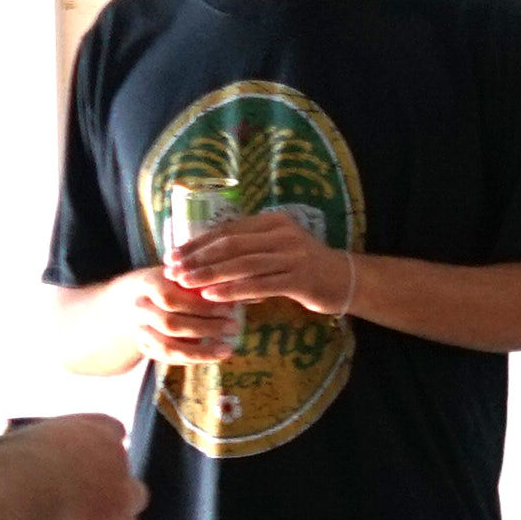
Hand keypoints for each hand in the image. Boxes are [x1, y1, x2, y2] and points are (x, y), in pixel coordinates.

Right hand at [2, 414, 146, 519]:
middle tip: (83, 499)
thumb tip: (13, 452)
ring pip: (136, 498)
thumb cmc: (6, 465)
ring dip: (119, 510)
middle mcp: (112, 452)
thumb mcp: (20, 441)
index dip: (104, 449)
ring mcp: (120, 485)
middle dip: (109, 482)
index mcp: (90, 428)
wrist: (18, 490)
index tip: (89, 463)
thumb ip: (31, 445)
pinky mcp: (117, 516)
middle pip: (123, 467)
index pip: (113, 430)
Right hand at [117, 266, 247, 362]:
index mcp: (148, 283)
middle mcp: (139, 308)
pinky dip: (192, 359)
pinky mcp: (144, 347)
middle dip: (206, 327)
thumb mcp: (186, 274)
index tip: (231, 307)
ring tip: (228, 350)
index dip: (201, 306)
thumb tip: (253, 292)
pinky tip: (214, 356)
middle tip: (235, 327)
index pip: (172, 298)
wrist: (135, 297)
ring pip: (167, 347)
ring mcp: (139, 330)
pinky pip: (168, 359)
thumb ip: (211, 282)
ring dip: (200, 351)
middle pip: (171, 324)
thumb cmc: (172, 281)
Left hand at [164, 210, 354, 317]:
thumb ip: (247, 251)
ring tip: (187, 283)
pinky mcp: (301, 278)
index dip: (197, 242)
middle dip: (198, 258)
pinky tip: (214, 297)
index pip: (227, 230)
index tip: (173, 255)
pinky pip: (261, 284)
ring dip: (211, 274)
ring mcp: (293, 255)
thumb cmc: (305, 267)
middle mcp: (282, 234)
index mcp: (273, 222)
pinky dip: (235, 290)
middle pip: (232, 245)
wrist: (347, 280)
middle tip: (173, 270)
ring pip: (243, 264)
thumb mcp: (277, 250)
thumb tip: (205, 261)